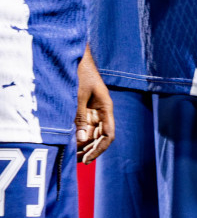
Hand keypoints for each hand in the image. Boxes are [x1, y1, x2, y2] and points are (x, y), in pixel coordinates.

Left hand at [75, 47, 113, 162]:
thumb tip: (81, 139)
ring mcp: (92, 110)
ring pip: (91, 133)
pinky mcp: (83, 108)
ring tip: (70, 155)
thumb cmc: (79, 73)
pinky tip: (68, 142)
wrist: (75, 57)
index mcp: (105, 108)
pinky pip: (82, 126)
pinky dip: (77, 135)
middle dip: (90, 150)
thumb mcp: (78, 96)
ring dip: (82, 144)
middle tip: (76, 161)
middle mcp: (101, 111)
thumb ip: (80, 117)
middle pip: (100, 137)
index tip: (87, 159)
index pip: (108, 135)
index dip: (99, 149)